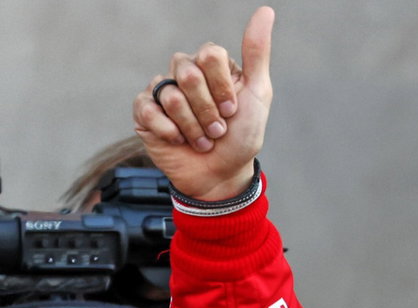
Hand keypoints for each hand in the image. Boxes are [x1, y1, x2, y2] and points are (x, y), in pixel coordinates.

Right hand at [132, 6, 274, 199]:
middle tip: (218, 129)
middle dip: (209, 110)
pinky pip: (148, 109)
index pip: (209, 54)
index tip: (233, 109)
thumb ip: (257, 52)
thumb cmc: (242, 137)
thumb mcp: (257, 93)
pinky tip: (179, 141)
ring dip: (193, 126)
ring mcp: (163, 91)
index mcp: (212, 66)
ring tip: (202, 139)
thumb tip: (266, 10)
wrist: (222, 175)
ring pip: (170, 94)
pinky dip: (169, 131)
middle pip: (189, 73)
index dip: (222, 87)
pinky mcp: (144, 112)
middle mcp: (185, 74)